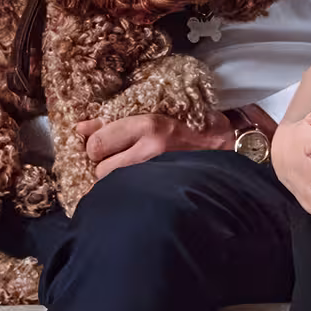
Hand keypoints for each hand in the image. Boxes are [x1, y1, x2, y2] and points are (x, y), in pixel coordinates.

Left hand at [73, 111, 229, 179]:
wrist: (229, 151)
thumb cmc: (193, 127)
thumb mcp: (157, 113)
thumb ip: (116, 121)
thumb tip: (80, 128)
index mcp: (150, 124)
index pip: (97, 142)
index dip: (97, 145)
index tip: (105, 145)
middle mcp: (151, 150)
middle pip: (100, 168)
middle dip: (105, 166)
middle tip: (122, 159)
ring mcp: (157, 174)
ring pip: (113, 185)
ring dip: (118, 181)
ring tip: (135, 173)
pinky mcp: (163, 193)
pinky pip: (128, 197)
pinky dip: (128, 193)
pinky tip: (139, 188)